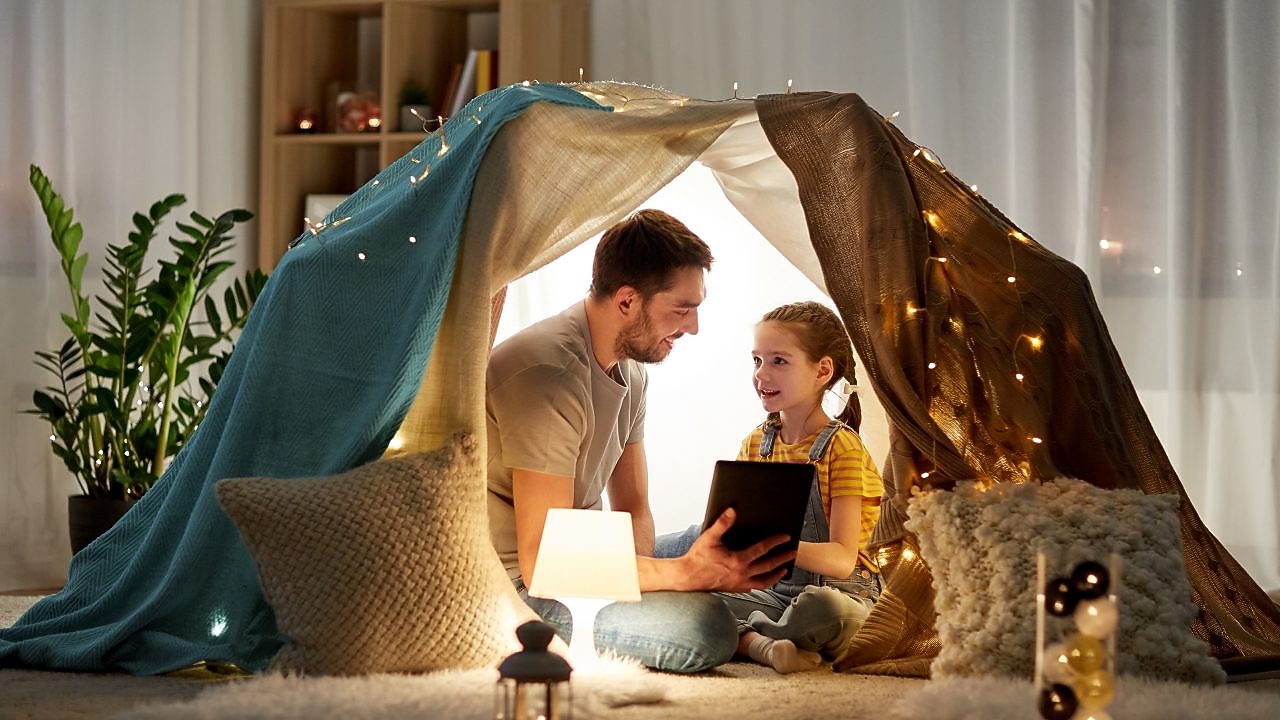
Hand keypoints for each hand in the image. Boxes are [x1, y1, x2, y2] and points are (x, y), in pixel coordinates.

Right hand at [679, 507, 793, 591]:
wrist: (687, 578)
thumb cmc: (697, 557)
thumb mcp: (709, 537)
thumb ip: (722, 523)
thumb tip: (733, 510)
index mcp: (738, 560)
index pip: (763, 549)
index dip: (776, 542)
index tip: (786, 537)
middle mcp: (742, 574)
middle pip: (769, 566)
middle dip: (783, 558)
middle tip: (793, 553)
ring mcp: (739, 584)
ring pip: (764, 581)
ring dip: (776, 575)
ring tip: (784, 569)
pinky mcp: (735, 589)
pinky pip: (754, 587)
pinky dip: (763, 583)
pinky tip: (765, 578)